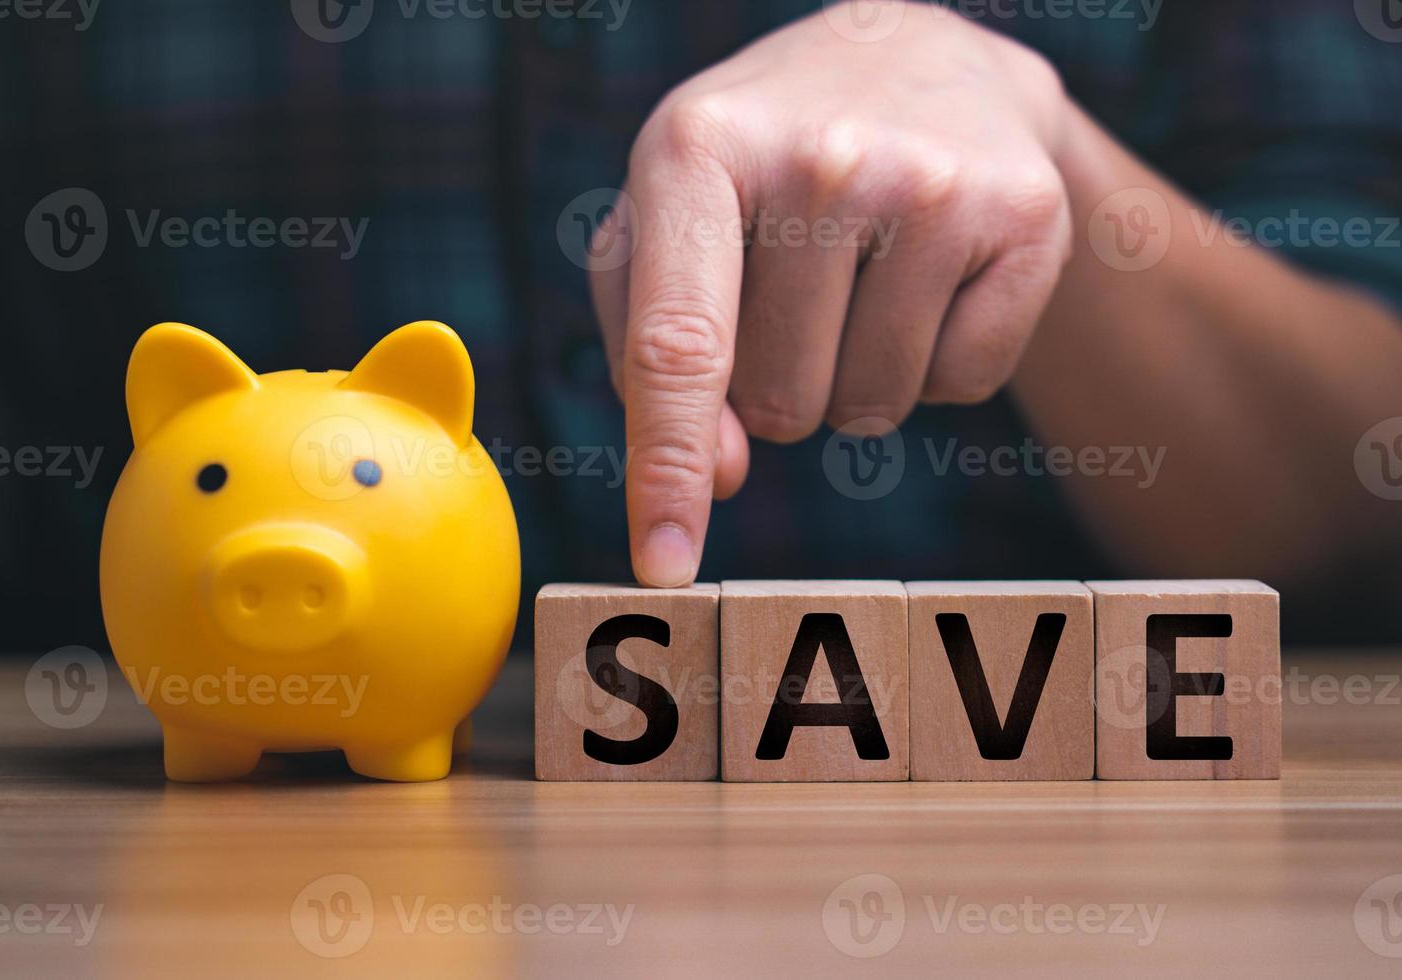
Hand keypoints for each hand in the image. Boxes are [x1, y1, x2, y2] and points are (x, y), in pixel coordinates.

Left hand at [591, 1, 1072, 585]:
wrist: (923, 64)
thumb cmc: (764, 168)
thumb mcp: (671, 221)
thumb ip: (654, 350)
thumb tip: (719, 473)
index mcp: (697, 146)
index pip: (678, 344)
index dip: (666, 470)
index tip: (664, 568)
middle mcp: (821, 154)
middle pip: (776, 406)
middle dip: (776, 384)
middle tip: (798, 288)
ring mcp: (935, 182)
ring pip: (867, 411)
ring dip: (853, 379)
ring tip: (863, 273)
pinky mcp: (1028, 216)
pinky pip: (960, 387)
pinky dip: (935, 362)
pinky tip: (930, 274)